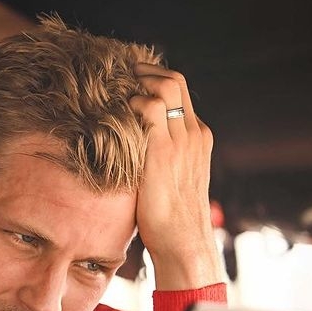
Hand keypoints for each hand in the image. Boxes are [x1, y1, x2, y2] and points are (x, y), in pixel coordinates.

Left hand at [128, 63, 222, 289]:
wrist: (182, 240)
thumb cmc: (170, 218)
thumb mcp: (169, 180)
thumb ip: (158, 160)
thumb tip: (130, 155)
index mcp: (197, 138)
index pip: (181, 94)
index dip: (156, 81)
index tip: (133, 79)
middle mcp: (193, 133)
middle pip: (176, 81)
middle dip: (147, 70)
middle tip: (121, 71)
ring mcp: (181, 139)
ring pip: (165, 87)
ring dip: (138, 81)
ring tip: (114, 85)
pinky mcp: (163, 150)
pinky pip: (150, 108)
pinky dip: (132, 102)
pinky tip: (113, 111)